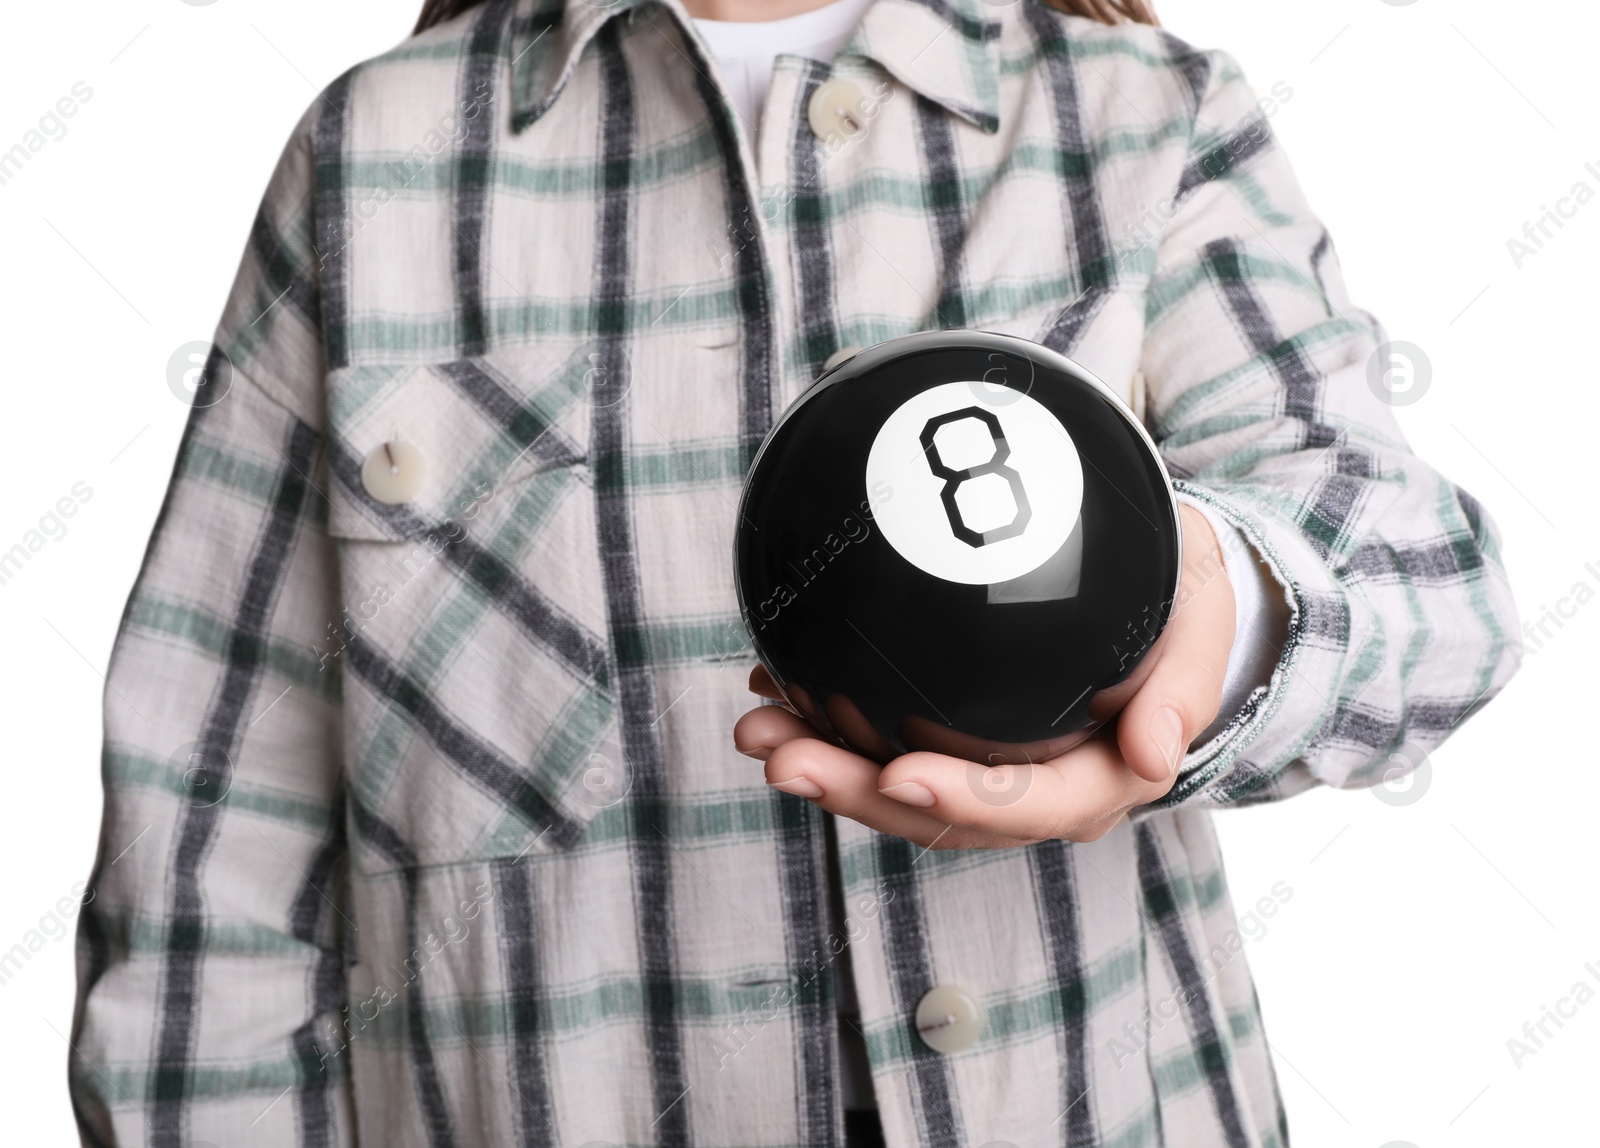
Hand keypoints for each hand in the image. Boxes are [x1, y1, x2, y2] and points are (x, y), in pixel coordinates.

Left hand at [731, 504, 1236, 847]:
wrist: (1160, 599)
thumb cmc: (1179, 612)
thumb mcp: (1199, 632)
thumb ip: (1182, 691)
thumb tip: (1157, 756)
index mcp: (1100, 780)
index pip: (1027, 805)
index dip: (961, 799)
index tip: (897, 773)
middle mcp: (1033, 792)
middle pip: (938, 812)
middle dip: (854, 791)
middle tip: (781, 752)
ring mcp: (985, 772)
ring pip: (896, 789)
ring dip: (823, 763)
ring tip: (756, 727)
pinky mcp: (950, 742)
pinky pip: (882, 747)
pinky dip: (827, 723)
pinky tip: (775, 688)